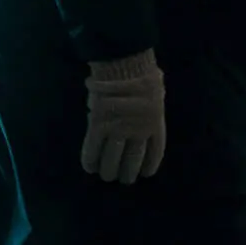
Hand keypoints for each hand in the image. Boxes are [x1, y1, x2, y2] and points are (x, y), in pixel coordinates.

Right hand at [77, 50, 169, 184]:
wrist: (126, 65)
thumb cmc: (142, 72)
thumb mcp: (156, 92)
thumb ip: (151, 107)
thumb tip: (148, 109)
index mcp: (155, 123)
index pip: (155, 151)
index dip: (149, 164)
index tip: (145, 173)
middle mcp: (139, 132)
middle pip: (133, 159)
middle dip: (128, 172)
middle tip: (124, 179)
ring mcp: (119, 130)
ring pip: (113, 158)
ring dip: (109, 170)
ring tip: (106, 176)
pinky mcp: (99, 126)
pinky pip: (93, 148)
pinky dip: (90, 159)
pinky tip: (89, 167)